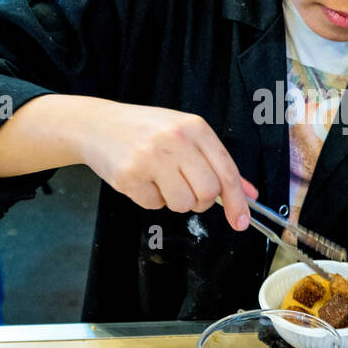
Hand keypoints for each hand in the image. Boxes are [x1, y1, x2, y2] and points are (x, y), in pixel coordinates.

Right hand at [72, 100, 257, 231]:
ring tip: (160, 180)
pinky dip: (151, 199)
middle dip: (201, 201)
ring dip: (175, 201)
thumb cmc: (147, 131)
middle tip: (186, 189)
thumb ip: (219, 164)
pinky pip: (154, 205)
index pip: (226, 171)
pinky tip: (141, 179)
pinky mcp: (129, 176)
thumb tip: (249, 195)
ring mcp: (151, 158)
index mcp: (195, 128)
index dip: (237, 202)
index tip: (241, 222)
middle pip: (207, 193)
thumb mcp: (186, 135)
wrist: (97, 125)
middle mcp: (176, 141)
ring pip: (182, 204)